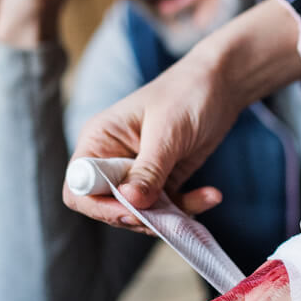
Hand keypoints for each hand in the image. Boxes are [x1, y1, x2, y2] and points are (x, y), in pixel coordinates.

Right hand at [62, 49, 234, 232]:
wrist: (221, 84)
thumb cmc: (187, 94)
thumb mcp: (167, 133)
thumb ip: (148, 170)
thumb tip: (130, 202)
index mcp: (99, 140)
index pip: (79, 187)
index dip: (99, 206)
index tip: (132, 211)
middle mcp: (112, 159)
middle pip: (108, 207)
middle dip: (139, 216)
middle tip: (169, 216)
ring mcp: (137, 173)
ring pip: (140, 213)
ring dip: (169, 216)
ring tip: (204, 199)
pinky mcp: (161, 181)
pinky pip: (166, 208)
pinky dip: (188, 208)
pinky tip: (211, 195)